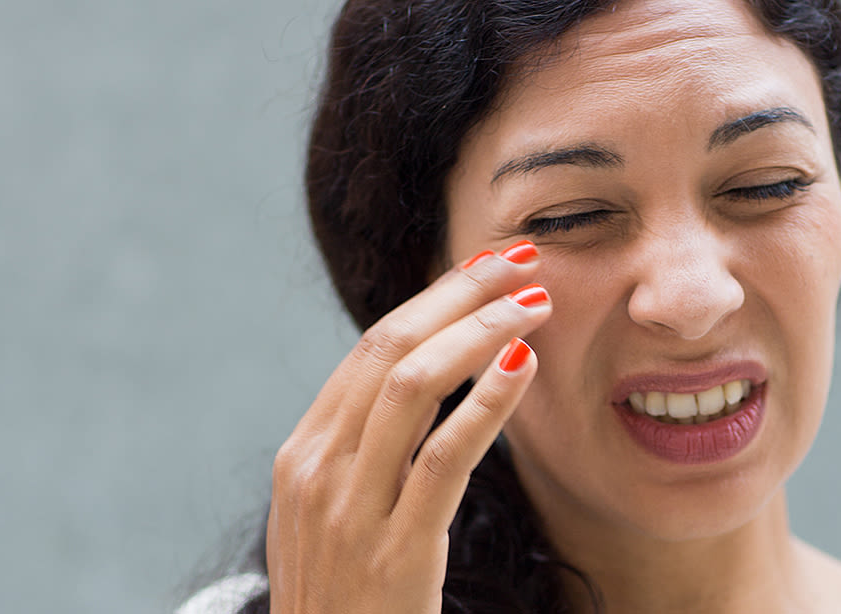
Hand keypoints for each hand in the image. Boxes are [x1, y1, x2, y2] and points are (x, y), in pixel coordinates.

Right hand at [266, 241, 549, 613]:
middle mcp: (317, 469)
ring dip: (479, 332)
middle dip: (459, 294)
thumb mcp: (333, 515)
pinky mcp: (394, 552)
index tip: (486, 265)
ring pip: (411, 387)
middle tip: (519, 260)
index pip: (371, 349)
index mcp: (304, 453)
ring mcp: (348, 509)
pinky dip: (485, 404)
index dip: (435, 299)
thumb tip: (424, 383)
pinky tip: (524, 365)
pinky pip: (443, 459)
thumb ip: (365, 453)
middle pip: (389, 349)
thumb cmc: (347, 597)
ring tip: (535, 303)